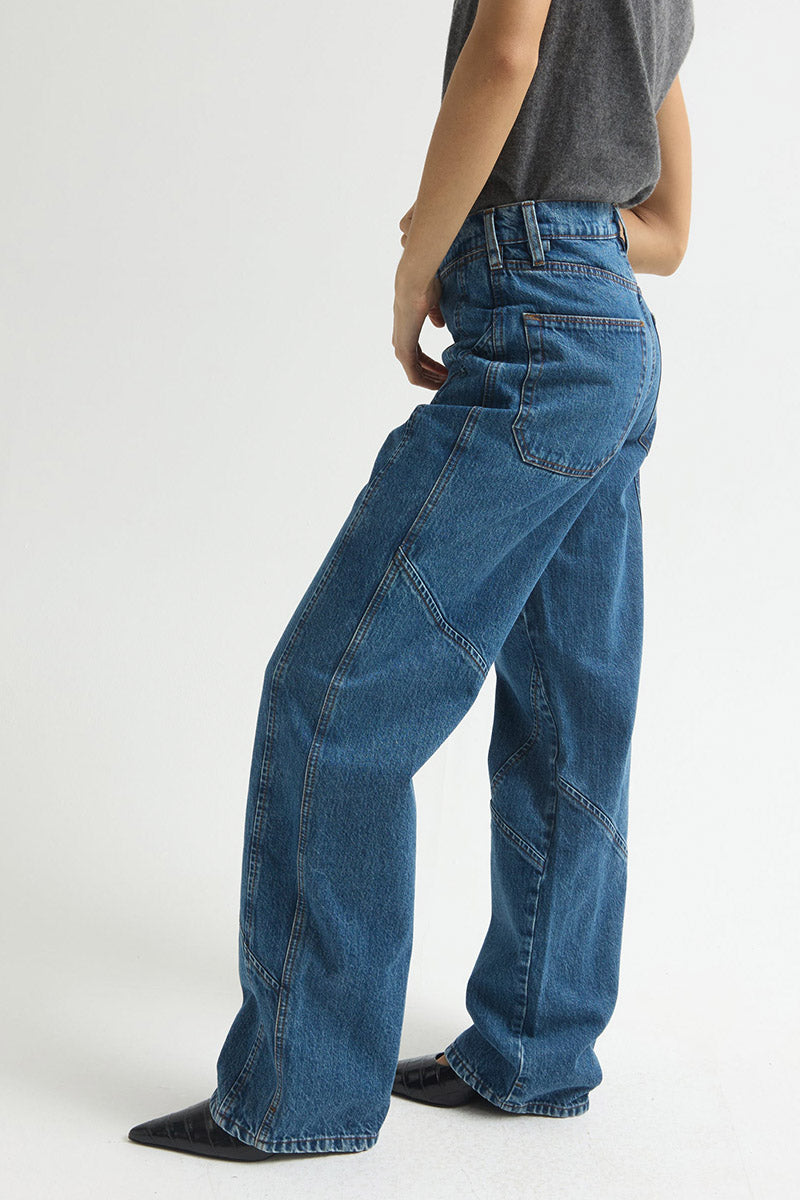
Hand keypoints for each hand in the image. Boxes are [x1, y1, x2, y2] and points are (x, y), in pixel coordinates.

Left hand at [395, 201, 446, 388]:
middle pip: (416, 367)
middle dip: (433, 375)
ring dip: (431, 380)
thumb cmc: (424, 286)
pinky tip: (441, 382)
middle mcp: (401, 340)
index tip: (448, 369)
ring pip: (415, 373)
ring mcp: (401, 347)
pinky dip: (427, 381)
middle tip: (450, 381)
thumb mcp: (433, 303)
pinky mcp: (404, 350)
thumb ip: (435, 315)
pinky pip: (414, 374)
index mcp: (407, 330)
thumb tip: (438, 324)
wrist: (415, 282)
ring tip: (448, 383)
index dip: (432, 364)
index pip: (417, 355)